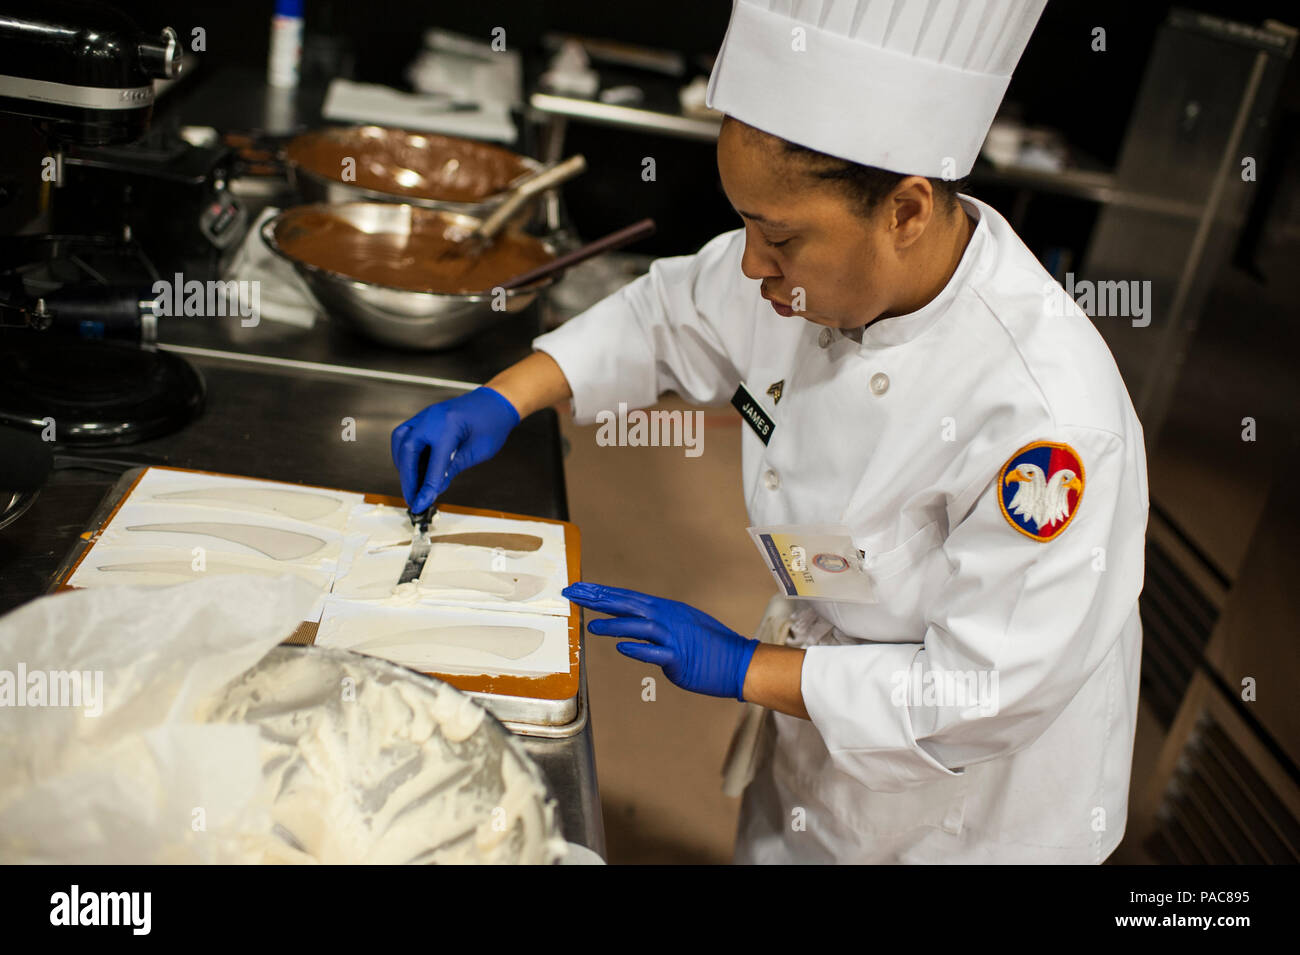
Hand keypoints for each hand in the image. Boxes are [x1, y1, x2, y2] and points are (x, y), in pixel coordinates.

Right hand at [391, 387, 519, 511]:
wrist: (495, 402)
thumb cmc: (492, 424)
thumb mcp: (478, 451)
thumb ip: (453, 468)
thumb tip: (434, 488)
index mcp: (449, 425)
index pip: (434, 461)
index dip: (426, 486)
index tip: (421, 504)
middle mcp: (432, 417)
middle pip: (408, 449)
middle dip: (407, 478)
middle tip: (412, 498)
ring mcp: (425, 415)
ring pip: (400, 440)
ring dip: (402, 465)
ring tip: (411, 485)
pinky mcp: (423, 417)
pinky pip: (405, 435)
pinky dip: (405, 454)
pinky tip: (413, 469)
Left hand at [562, 582, 758, 699]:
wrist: (738, 661)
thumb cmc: (709, 644)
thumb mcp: (681, 624)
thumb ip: (655, 622)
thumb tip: (630, 622)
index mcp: (666, 609)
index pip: (627, 597)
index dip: (601, 593)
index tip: (578, 588)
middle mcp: (668, 618)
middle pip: (628, 605)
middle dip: (599, 599)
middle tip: (572, 593)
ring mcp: (674, 638)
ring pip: (640, 627)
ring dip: (615, 625)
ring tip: (591, 626)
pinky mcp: (679, 659)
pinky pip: (656, 653)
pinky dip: (638, 650)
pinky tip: (621, 648)